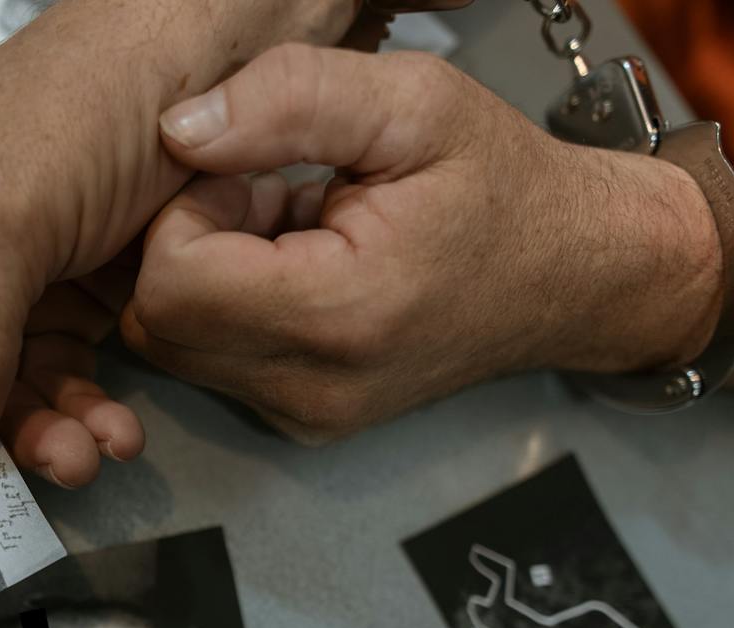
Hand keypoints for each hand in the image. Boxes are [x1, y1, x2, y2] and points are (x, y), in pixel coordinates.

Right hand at [0, 0, 368, 484]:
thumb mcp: (8, 217)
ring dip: (39, 431)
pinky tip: (115, 430)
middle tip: (12, 480)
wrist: (220, 55)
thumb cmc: (90, 95)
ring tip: (86, 457)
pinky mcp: (76, 293)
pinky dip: (83, 410)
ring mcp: (10, 276)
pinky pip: (61, 374)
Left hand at [123, 44, 723, 442]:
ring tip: (289, 228)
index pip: (170, 282)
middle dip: (189, 246)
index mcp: (340, 313)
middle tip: (270, 197)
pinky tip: (295, 267)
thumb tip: (178, 129)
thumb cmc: (503, 185)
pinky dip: (230, 310)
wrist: (577, 277)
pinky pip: (211, 362)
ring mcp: (303, 415)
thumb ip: (289, 99)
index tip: (250, 175)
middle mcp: (311, 387)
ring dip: (207, 277)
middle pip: (156, 321)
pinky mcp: (300, 421)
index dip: (189, 212)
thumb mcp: (412, 102)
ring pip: (174, 346)